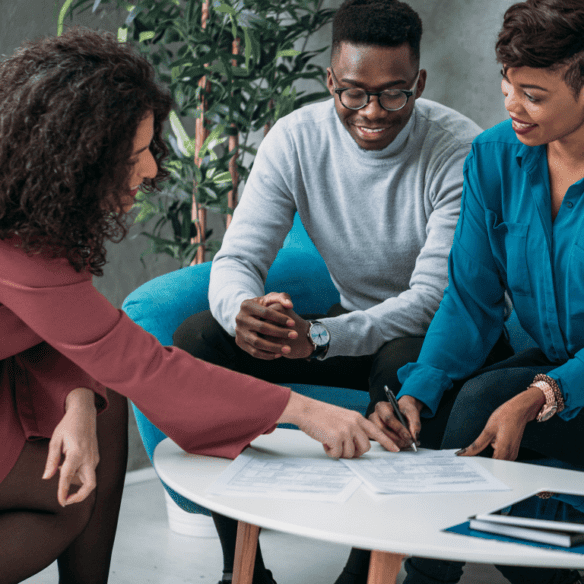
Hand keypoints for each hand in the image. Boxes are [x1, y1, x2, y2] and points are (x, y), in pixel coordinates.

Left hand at [42, 387, 98, 505]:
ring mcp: (94, 457)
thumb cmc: (68, 425)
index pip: (68, 477)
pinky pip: (88, 472)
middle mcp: (88, 457)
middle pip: (90, 485)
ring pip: (88, 479)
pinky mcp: (95, 457)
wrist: (85, 414)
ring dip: (75, 483)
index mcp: (76, 453)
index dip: (63, 491)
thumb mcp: (55, 440)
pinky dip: (78, 475)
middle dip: (79, 497)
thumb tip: (47, 477)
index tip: (60, 502)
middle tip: (66, 500)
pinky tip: (68, 465)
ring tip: (61, 468)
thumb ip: (52, 460)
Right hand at [235, 292, 296, 358]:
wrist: (251, 316)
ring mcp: (239, 332)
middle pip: (262, 328)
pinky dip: (267, 355)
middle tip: (295, 335)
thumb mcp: (272, 298)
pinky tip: (279, 354)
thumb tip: (289, 305)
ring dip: (274, 347)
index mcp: (246, 305)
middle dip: (280, 332)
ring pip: (257, 342)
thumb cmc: (265, 306)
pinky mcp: (240, 342)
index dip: (280, 318)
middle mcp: (240, 318)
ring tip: (288, 349)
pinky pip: (254, 352)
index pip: (266, 312)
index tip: (293, 323)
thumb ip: (283, 298)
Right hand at [278, 391, 400, 457]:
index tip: (396, 449)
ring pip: (351, 454)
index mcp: (357, 417)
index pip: (377, 431)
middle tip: (342, 448)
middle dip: (355, 452)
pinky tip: (325, 442)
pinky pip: (338, 455)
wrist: (306, 410)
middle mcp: (354, 423)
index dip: (387, 442)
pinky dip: (330, 452)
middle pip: (365, 448)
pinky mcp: (336, 437)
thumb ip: (353, 428)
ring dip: (340, 452)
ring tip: (330, 441)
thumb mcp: (342, 417)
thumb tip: (358, 446)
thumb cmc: (321, 415)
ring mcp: (346, 430)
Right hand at [368, 395, 421, 448]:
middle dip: (397, 439)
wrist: (402, 412)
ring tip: (406, 444)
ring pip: (381, 438)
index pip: (388, 418)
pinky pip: (382, 443)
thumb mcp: (412, 412)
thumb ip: (414, 423)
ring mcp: (373, 427)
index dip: (399, 428)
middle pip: (382, 429)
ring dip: (395, 444)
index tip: (408, 436)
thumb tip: (414, 435)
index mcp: (382, 407)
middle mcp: (374, 416)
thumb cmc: (404, 410)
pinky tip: (401, 444)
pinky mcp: (375, 435)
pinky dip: (393, 446)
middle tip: (408, 442)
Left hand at [456, 386, 545, 460]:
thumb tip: (464, 453)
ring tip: (476, 452)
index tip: (466, 464)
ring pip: (497, 462)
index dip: (477, 466)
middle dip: (481, 463)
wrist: (520, 410)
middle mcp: (510, 456)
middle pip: (493, 466)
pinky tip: (487, 447)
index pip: (489, 467)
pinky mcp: (512, 451)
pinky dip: (492, 454)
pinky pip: (501, 457)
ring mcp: (512, 454)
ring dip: (487, 459)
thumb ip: (476, 445)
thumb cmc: (505, 416)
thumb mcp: (487, 430)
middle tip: (467, 458)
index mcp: (504, 451)